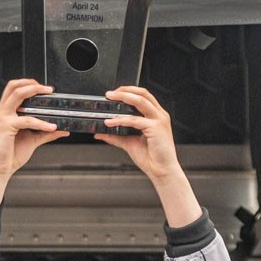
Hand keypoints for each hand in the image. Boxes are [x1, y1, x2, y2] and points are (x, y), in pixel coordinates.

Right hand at [0, 79, 68, 213]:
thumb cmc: (11, 154)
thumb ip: (46, 133)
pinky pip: (27, 120)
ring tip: (50, 94)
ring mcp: (3, 117)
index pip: (14, 88)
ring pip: (18, 94)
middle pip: (14, 85)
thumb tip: (62, 129)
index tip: (44, 89)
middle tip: (48, 89)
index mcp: (7, 112)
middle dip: (32, 83)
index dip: (29, 84)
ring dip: (35, 91)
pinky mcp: (6, 126)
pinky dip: (41, 122)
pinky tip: (52, 127)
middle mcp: (3, 111)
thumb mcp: (32, 140)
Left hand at [96, 87, 201, 227]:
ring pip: (141, 101)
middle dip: (125, 90)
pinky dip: (120, 120)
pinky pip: (135, 120)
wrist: (160, 170)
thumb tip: (100, 133)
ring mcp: (159, 120)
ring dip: (123, 98)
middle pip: (143, 94)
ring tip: (109, 99)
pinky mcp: (156, 128)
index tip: (114, 93)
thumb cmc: (150, 157)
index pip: (143, 96)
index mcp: (155, 116)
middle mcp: (159, 115)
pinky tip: (109, 122)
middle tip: (109, 93)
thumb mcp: (129, 143)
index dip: (129, 91)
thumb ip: (115, 136)